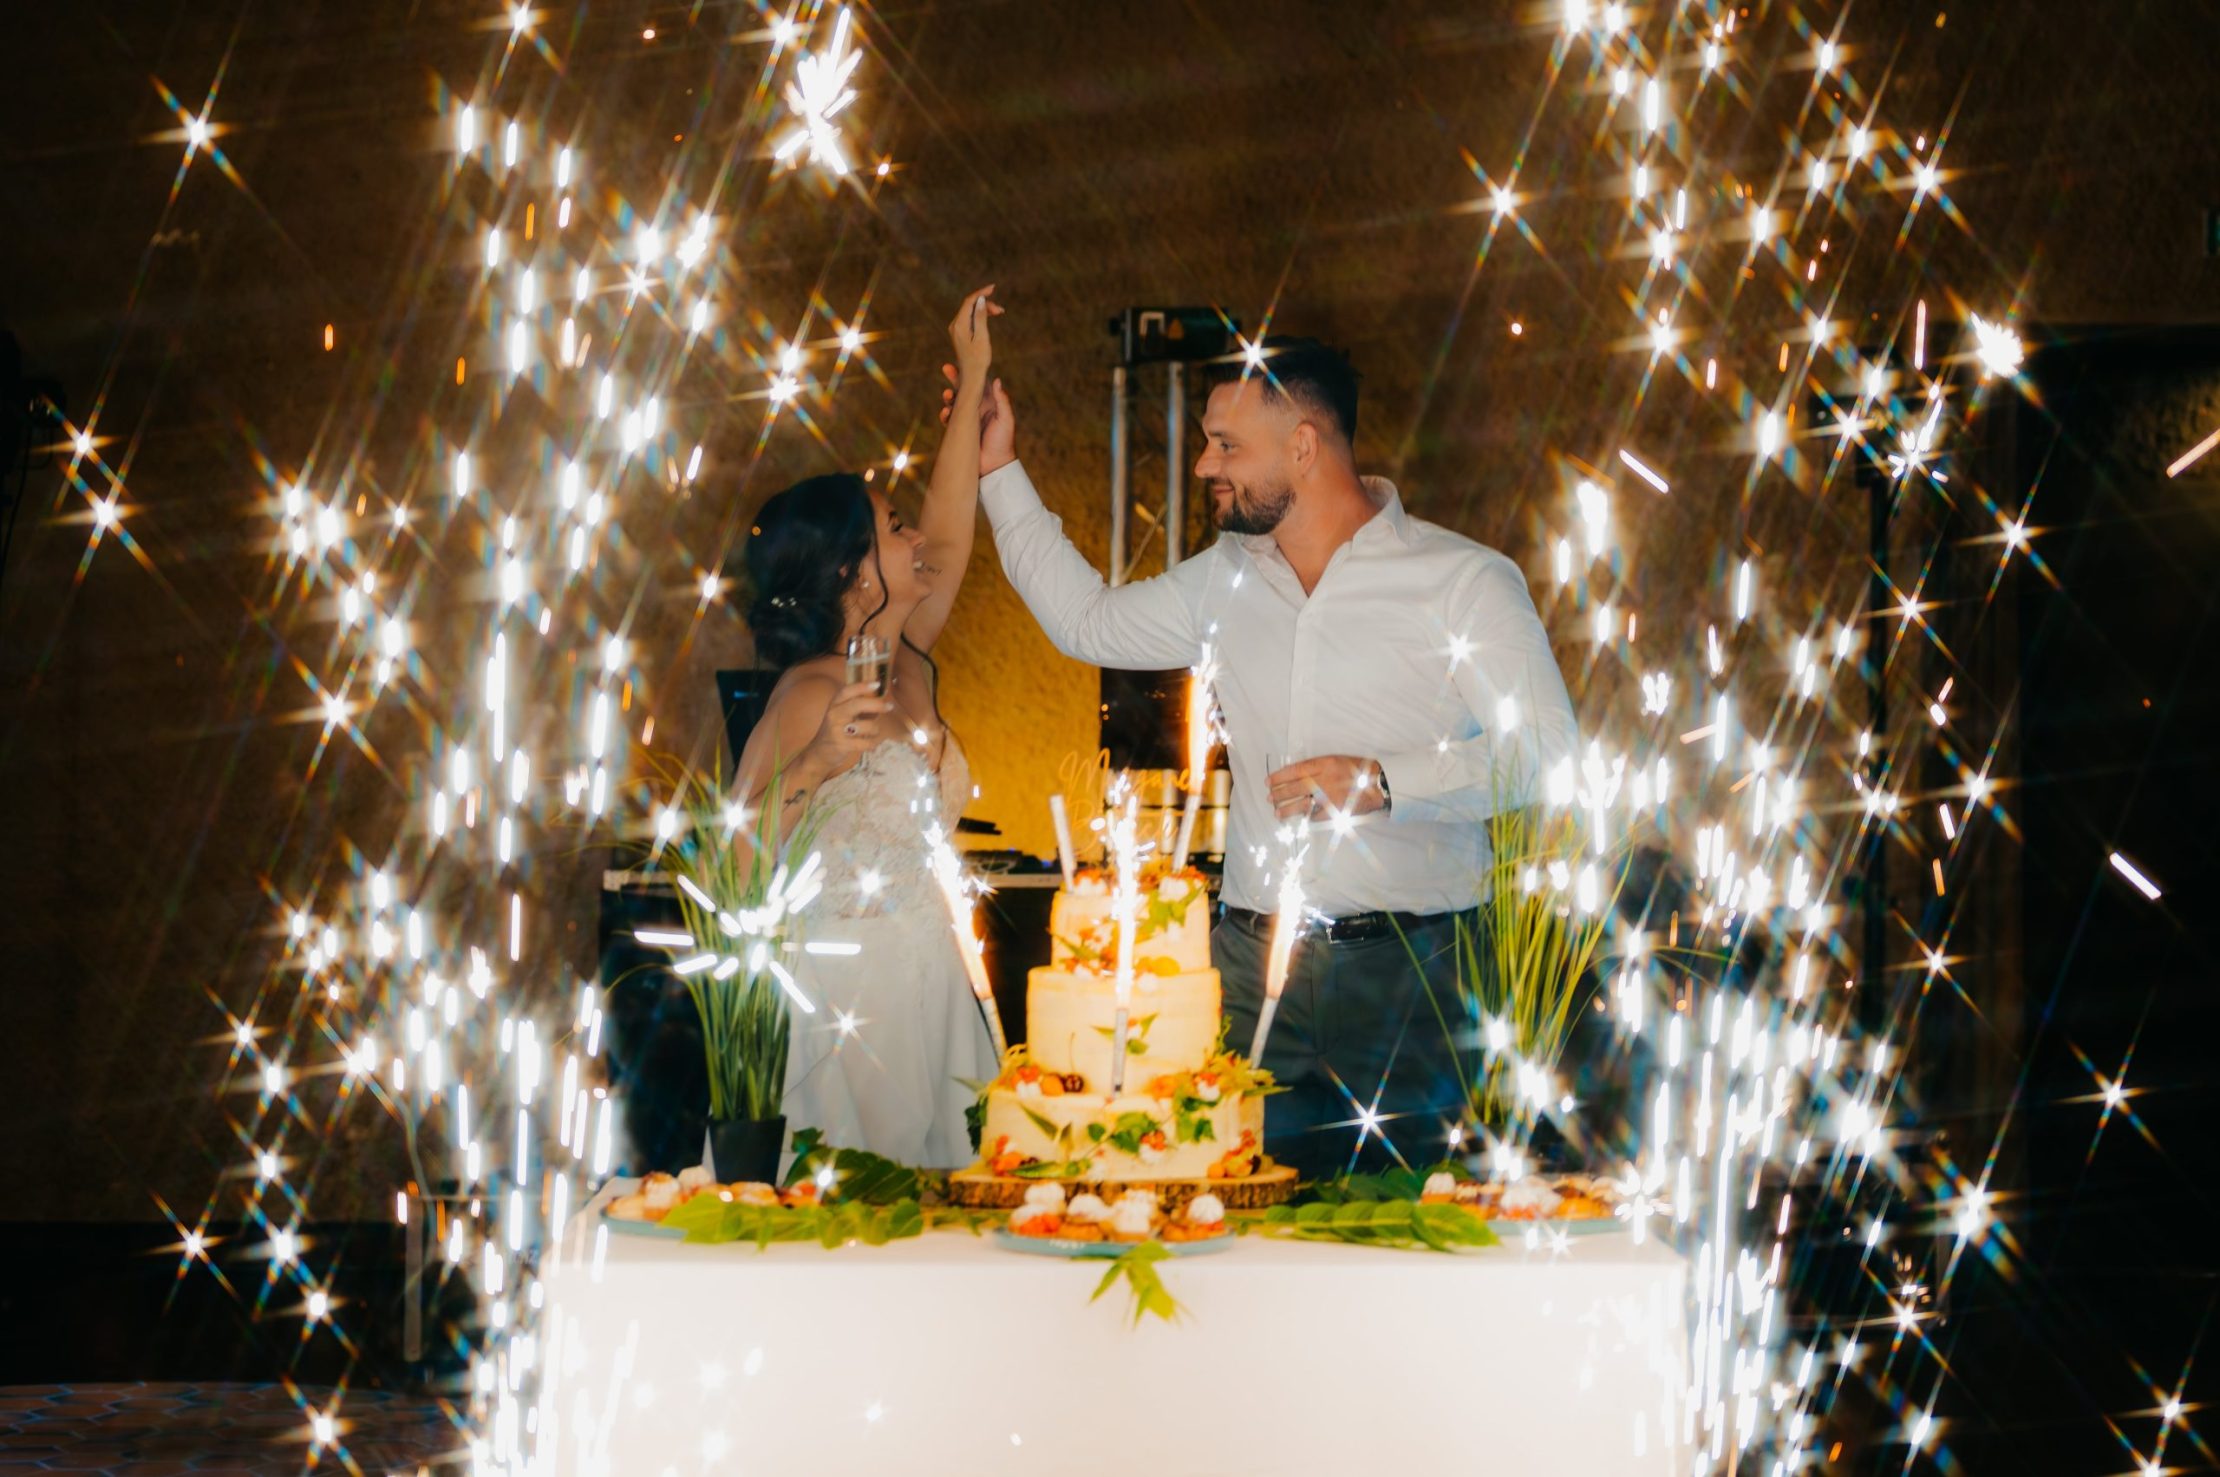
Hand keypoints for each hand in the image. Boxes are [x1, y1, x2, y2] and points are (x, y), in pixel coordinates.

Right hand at [811, 682, 893, 768]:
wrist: (820, 752)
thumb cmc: (837, 730)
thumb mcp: (842, 714)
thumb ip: (857, 705)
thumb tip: (880, 698)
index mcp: (835, 704)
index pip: (847, 691)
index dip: (862, 686)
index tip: (877, 684)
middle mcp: (834, 715)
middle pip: (857, 704)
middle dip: (876, 704)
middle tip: (889, 706)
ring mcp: (837, 730)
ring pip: (866, 726)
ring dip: (875, 729)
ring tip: (873, 732)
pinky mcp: (842, 745)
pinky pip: (866, 743)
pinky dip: (873, 743)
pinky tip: (871, 743)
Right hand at [942, 368, 1015, 474]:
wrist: (995, 466)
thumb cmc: (1004, 442)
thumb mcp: (1006, 420)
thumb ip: (1002, 401)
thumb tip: (996, 380)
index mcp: (991, 403)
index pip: (980, 383)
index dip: (971, 373)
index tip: (963, 362)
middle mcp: (979, 408)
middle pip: (965, 389)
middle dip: (955, 378)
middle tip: (946, 368)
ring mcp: (968, 419)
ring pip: (955, 402)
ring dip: (949, 397)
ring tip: (947, 395)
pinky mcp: (960, 430)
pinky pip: (949, 419)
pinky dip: (945, 414)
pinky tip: (945, 413)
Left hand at [947, 285, 1000, 381]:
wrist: (972, 376)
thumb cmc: (979, 359)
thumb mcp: (982, 337)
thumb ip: (981, 317)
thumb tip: (980, 300)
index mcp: (959, 325)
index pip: (969, 302)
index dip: (981, 293)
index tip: (993, 288)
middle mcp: (955, 325)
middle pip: (970, 305)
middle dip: (985, 303)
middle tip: (1001, 311)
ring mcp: (956, 329)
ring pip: (970, 311)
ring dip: (984, 309)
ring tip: (999, 313)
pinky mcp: (960, 333)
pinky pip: (970, 318)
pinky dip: (980, 316)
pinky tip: (991, 317)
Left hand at [1267, 756, 1386, 820]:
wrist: (1379, 784)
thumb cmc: (1357, 770)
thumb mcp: (1336, 760)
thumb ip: (1317, 767)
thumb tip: (1294, 776)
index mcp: (1325, 764)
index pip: (1295, 770)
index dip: (1279, 777)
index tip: (1269, 781)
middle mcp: (1325, 780)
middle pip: (1294, 788)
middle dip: (1279, 794)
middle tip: (1270, 798)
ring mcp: (1329, 798)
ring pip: (1301, 805)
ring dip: (1286, 810)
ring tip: (1277, 813)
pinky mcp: (1334, 812)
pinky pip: (1315, 816)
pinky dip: (1307, 817)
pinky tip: (1301, 818)